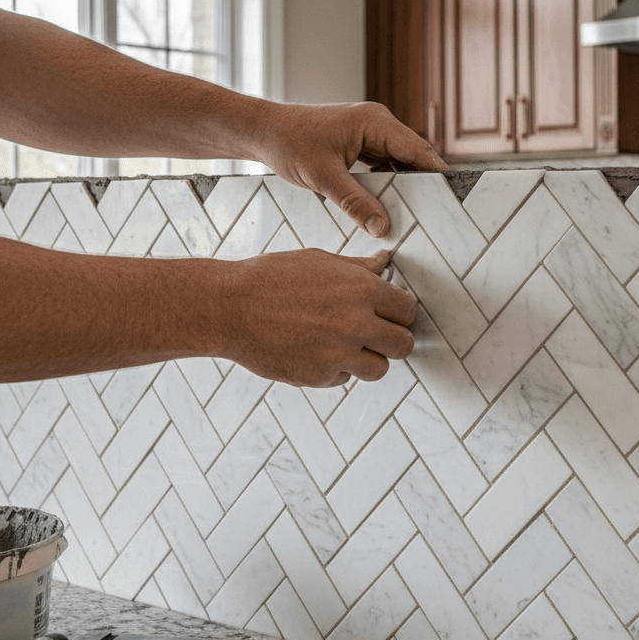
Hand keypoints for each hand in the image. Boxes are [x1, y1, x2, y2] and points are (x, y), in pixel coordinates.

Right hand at [215, 248, 416, 386]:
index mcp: (363, 290)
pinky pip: (344, 378)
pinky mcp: (320, 377)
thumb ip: (358, 267)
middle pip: (403, 345)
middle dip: (394, 340)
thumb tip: (384, 261)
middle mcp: (358, 324)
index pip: (408, 310)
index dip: (401, 313)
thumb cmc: (271, 279)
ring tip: (348, 346)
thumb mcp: (319, 261)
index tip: (392, 315)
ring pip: (379, 369)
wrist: (230, 308)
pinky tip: (315, 350)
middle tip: (379, 336)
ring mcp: (340, 354)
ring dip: (369, 360)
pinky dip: (336, 369)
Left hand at [253, 101, 448, 237]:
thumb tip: (383, 227)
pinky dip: (388, 183)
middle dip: (424, 184)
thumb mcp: (323, 177)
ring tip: (420, 214)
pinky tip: (389, 205)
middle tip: (440, 213)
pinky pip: (384, 165)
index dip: (438, 173)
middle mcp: (377, 123)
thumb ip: (355, 203)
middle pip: (413, 156)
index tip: (455, 196)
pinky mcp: (360, 144)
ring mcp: (369, 133)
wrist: (264, 132)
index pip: (418, 149)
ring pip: (399, 162)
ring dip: (405, 186)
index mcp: (374, 122)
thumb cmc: (290, 144)